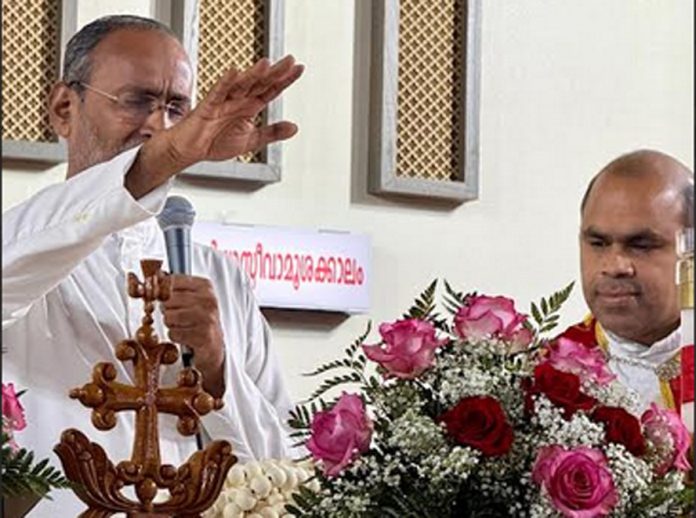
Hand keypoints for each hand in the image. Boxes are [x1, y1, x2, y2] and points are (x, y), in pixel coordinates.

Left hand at [162, 275, 225, 396]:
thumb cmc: (199, 318)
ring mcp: (207, 318)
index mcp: (205, 286)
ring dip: (171, 324)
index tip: (159, 296)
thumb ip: (173, 287)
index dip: (160, 289)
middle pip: (168, 300)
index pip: (171, 280)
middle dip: (167, 309)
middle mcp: (208, 300)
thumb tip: (153, 277)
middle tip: (177, 315)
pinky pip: (173, 333)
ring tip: (182, 325)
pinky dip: (175, 336)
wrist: (214, 345)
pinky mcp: (203, 335)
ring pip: (169, 317)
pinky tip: (185, 336)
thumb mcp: (191, 297)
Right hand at [167, 54, 303, 164]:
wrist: (191, 150)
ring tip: (267, 63)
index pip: (271, 89)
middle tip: (290, 60)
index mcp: (250, 106)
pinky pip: (218, 92)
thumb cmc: (216, 141)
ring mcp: (224, 101)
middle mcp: (239, 100)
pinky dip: (226, 82)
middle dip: (275, 72)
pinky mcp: (209, 106)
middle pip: (260, 82)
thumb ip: (272, 133)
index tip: (299, 68)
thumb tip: (294, 127)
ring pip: (242, 84)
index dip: (285, 80)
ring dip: (254, 74)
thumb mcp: (252, 140)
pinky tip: (234, 72)